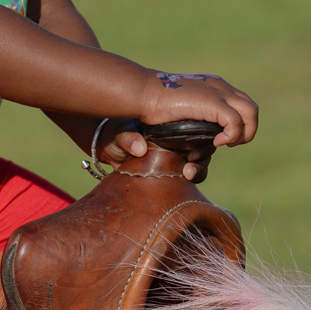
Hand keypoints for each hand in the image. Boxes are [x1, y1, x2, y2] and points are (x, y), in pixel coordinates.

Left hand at [92, 117, 211, 182]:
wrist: (107, 149)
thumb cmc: (115, 133)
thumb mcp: (119, 132)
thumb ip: (128, 137)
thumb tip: (139, 148)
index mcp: (171, 126)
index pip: (195, 131)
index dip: (201, 141)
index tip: (193, 153)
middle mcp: (177, 140)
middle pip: (203, 148)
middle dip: (202, 160)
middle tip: (190, 169)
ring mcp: (176, 156)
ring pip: (198, 164)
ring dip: (199, 171)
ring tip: (188, 175)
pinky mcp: (170, 171)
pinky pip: (187, 177)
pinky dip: (190, 180)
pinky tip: (184, 183)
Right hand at [139, 70, 258, 150]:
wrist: (143, 92)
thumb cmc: (153, 104)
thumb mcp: (180, 110)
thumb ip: (194, 119)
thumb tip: (197, 136)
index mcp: (214, 86)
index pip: (241, 104)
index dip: (238, 125)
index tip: (220, 139)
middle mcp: (220, 86)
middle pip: (251, 109)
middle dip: (246, 130)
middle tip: (227, 144)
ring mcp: (218, 93)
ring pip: (251, 113)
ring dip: (243, 133)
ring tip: (224, 144)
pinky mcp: (213, 102)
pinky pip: (236, 122)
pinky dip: (231, 136)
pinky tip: (216, 143)